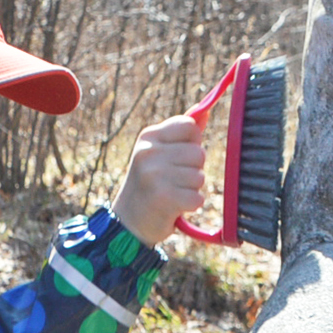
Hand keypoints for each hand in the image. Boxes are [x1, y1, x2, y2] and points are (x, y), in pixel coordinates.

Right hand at [111, 114, 215, 247]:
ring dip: (191, 189)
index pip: (190, 126)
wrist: (128, 221)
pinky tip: (173, 206)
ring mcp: (155, 175)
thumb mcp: (158, 153)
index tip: (177, 156)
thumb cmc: (150, 183)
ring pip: (199, 176)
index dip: (192, 143)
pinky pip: (198, 198)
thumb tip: (205, 110)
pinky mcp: (164, 199)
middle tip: (172, 180)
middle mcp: (149, 153)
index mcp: (148, 137)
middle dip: (193, 169)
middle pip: (199, 153)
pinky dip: (190, 205)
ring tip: (171, 192)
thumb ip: (181, 133)